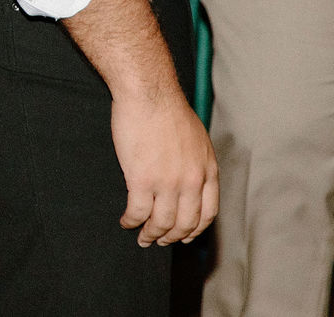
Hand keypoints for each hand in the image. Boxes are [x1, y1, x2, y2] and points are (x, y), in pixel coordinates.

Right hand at [112, 86, 217, 245]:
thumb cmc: (167, 108)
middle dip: (171, 237)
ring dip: (151, 234)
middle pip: (185, 223)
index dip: (195, 229)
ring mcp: (168, 183)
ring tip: (141, 237)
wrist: (149, 93)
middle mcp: (192, 181)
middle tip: (159, 241)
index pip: (207, 213)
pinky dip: (131, 221)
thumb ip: (196, 160)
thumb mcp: (196, 137)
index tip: (185, 236)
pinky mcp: (142, 180)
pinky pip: (138, 212)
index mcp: (207, 170)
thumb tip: (188, 174)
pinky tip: (126, 221)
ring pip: (162, 223)